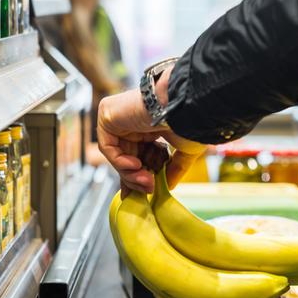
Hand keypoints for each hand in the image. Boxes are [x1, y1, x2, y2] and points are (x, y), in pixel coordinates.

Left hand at [97, 68, 206, 197]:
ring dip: (131, 174)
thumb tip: (169, 186)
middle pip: (126, 159)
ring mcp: (119, 119)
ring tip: (147, 182)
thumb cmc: (189, 119)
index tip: (143, 194)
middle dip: (136, 178)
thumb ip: (175, 168)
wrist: (183, 104)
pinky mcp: (108, 116)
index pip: (138, 156)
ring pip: (117, 156)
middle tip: (149, 189)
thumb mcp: (185, 150)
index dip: (138, 176)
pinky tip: (135, 166)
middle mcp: (132, 123)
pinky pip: (107, 147)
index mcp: (149, 128)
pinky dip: (120, 161)